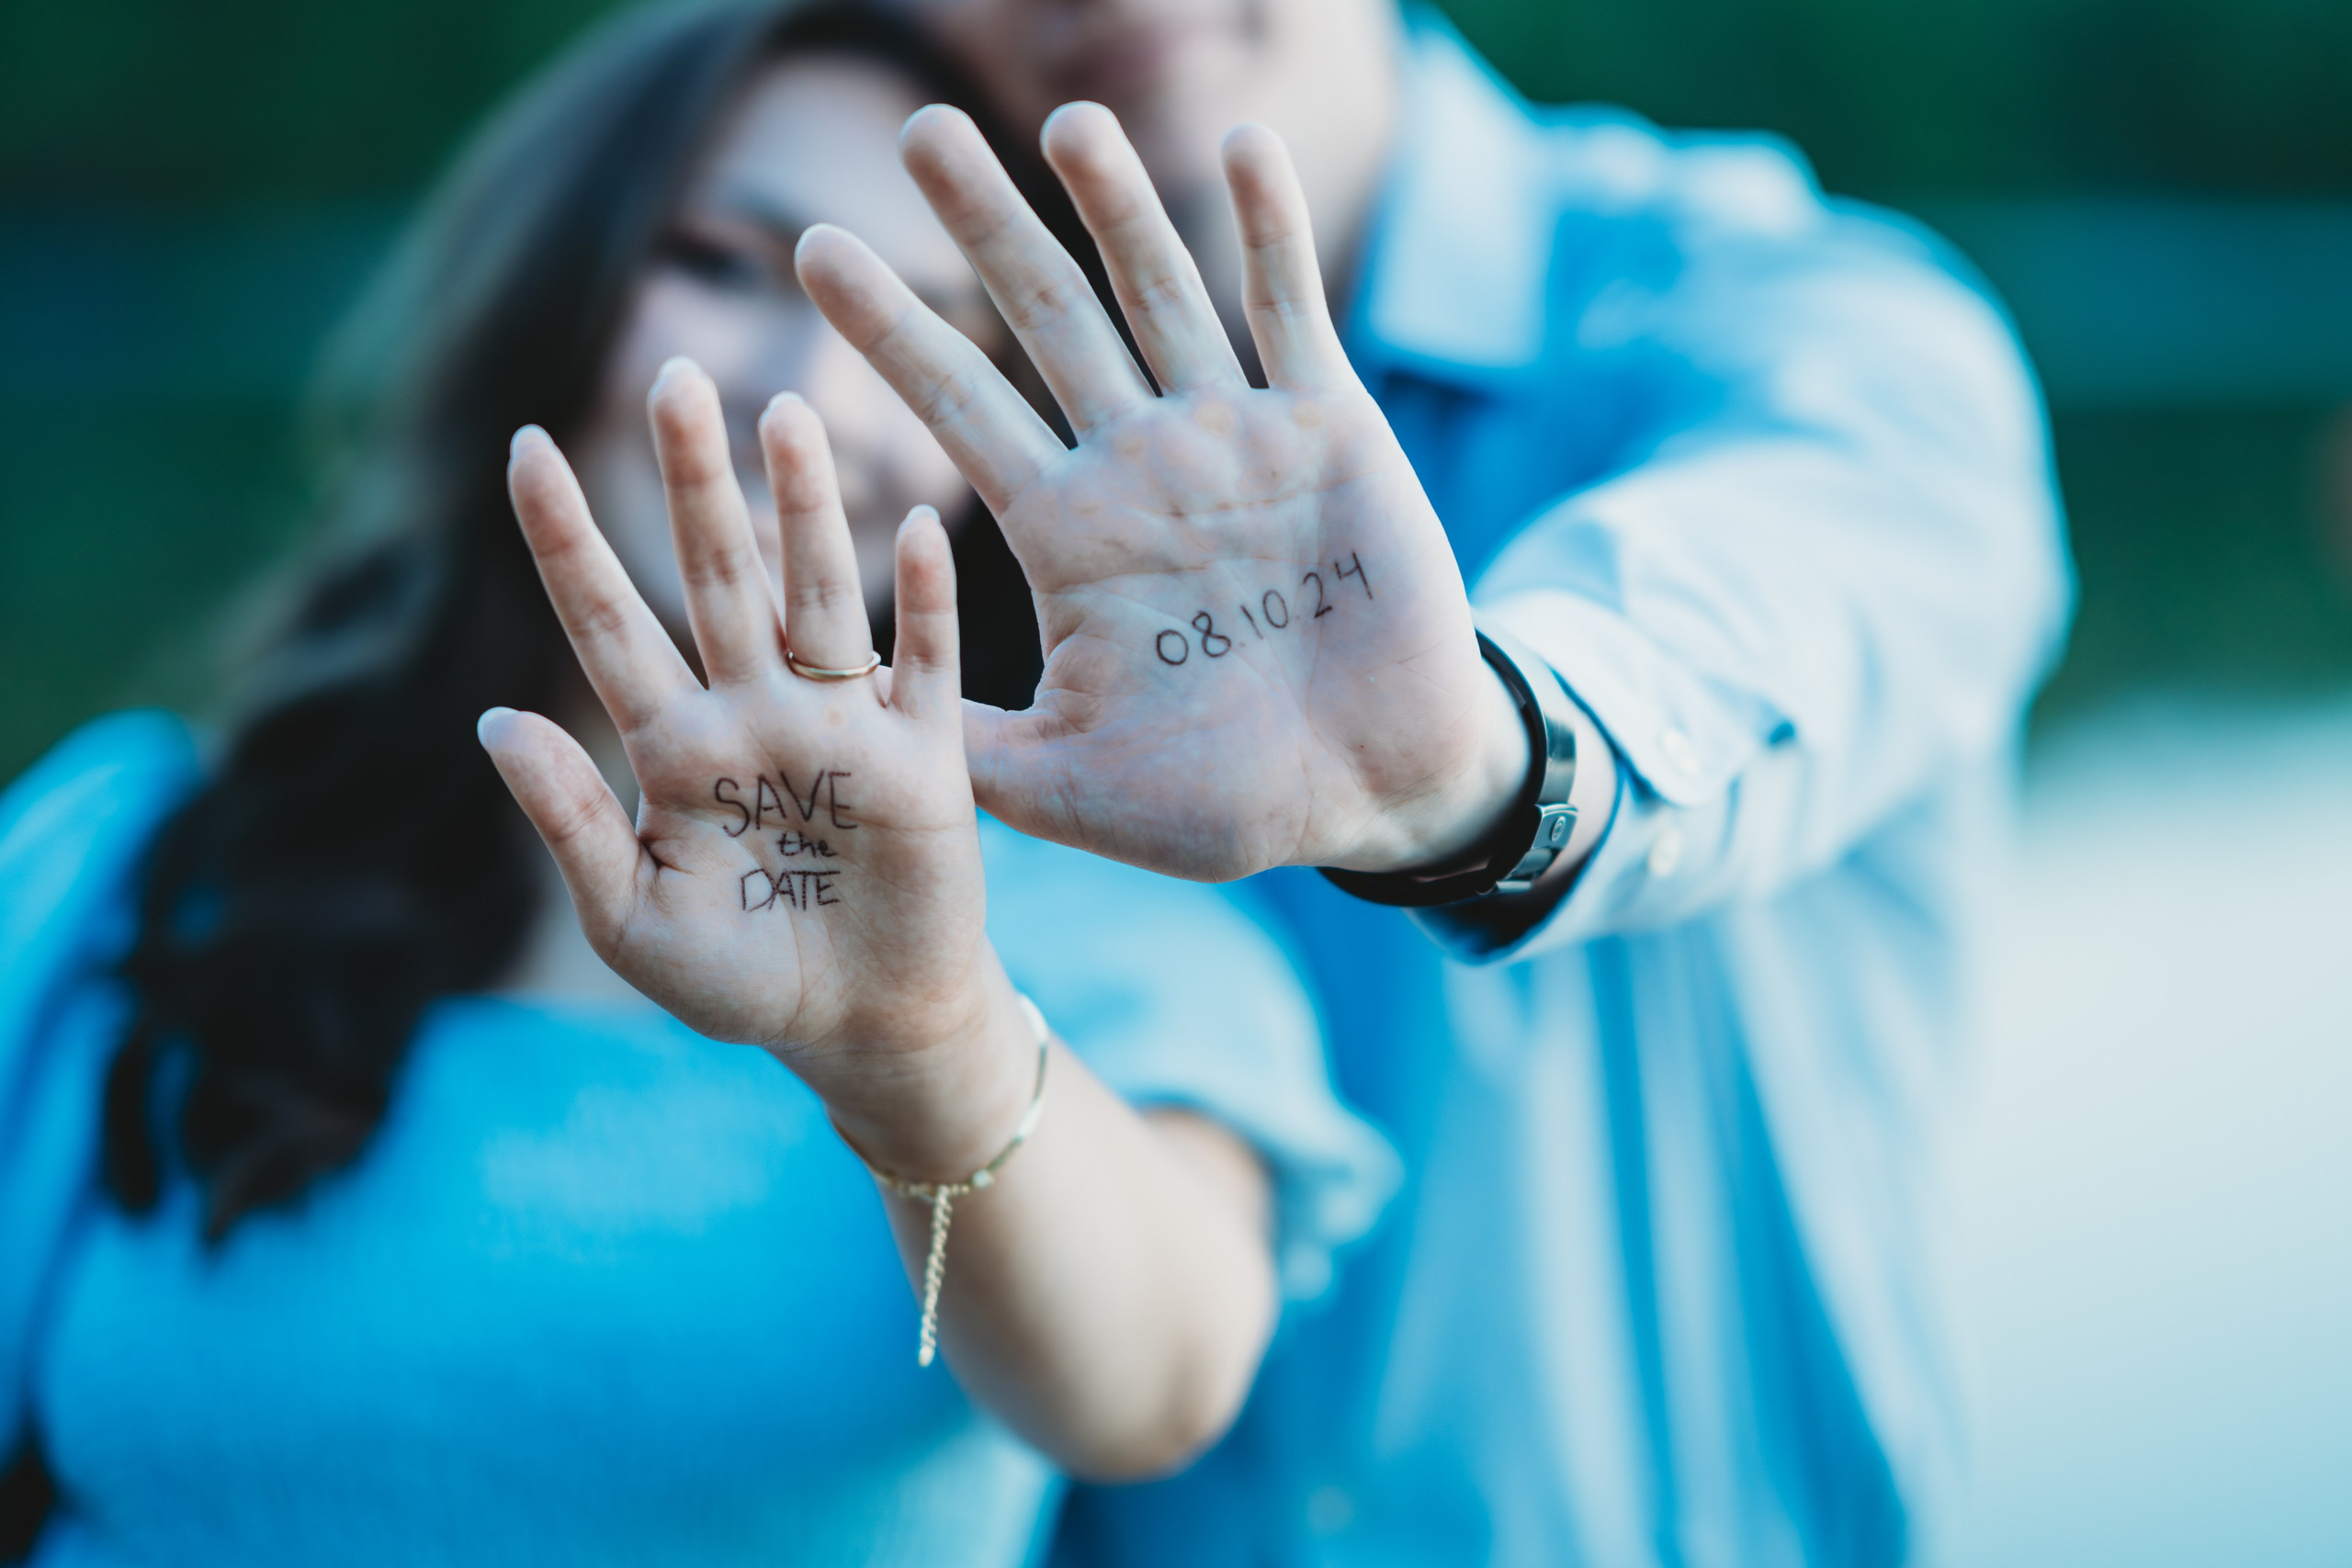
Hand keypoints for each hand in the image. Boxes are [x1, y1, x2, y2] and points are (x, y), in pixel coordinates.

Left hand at [480, 359, 1029, 1175]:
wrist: (865, 1028)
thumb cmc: (743, 982)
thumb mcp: (633, 922)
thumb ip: (569, 823)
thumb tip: (493, 720)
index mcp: (675, 746)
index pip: (607, 622)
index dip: (566, 538)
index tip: (523, 446)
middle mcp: (755, 712)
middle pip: (715, 577)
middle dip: (692, 482)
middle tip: (673, 379)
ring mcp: (842, 727)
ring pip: (817, 596)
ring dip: (804, 511)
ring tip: (785, 418)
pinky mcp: (924, 758)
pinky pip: (923, 666)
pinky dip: (920, 604)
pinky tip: (911, 529)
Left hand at [793, 104, 1526, 882]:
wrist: (1374, 790)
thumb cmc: (1227, 799)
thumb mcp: (1072, 787)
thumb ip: (968, 750)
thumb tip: (842, 726)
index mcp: (1071, 534)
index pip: (960, 409)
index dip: (891, 331)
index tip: (813, 250)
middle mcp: (1141, 464)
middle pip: (1047, 320)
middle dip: (985, 228)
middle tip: (919, 130)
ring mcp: (1237, 436)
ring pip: (1161, 295)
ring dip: (1117, 205)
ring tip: (1066, 118)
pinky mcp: (1331, 430)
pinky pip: (1291, 312)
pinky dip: (1269, 229)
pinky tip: (1238, 144)